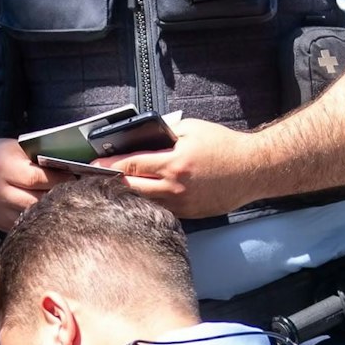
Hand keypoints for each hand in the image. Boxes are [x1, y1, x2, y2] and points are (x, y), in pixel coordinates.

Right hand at [0, 137, 67, 230]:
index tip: (76, 178)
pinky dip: (40, 220)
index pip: (37, 178)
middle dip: (59, 196)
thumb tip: (72, 167)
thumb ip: (40, 159)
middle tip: (77, 192)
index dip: (60, 179)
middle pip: (37, 201)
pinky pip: (26, 225)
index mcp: (2, 166)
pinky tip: (49, 213)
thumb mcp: (16, 149)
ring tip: (66, 203)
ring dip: (52, 211)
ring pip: (34, 217)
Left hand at [93, 118, 262, 218]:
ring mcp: (182, 205)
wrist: (254, 169)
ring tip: (108, 187)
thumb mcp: (191, 129)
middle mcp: (176, 188)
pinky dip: (145, 203)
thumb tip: (136, 138)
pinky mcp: (189, 215)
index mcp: (174, 163)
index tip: (90, 165)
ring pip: (142, 203)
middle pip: (130, 189)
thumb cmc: (224, 145)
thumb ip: (162, 133)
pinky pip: (159, 210)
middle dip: (108, 182)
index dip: (106, 166)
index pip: (130, 166)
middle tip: (91, 177)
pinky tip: (135, 196)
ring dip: (125, 195)